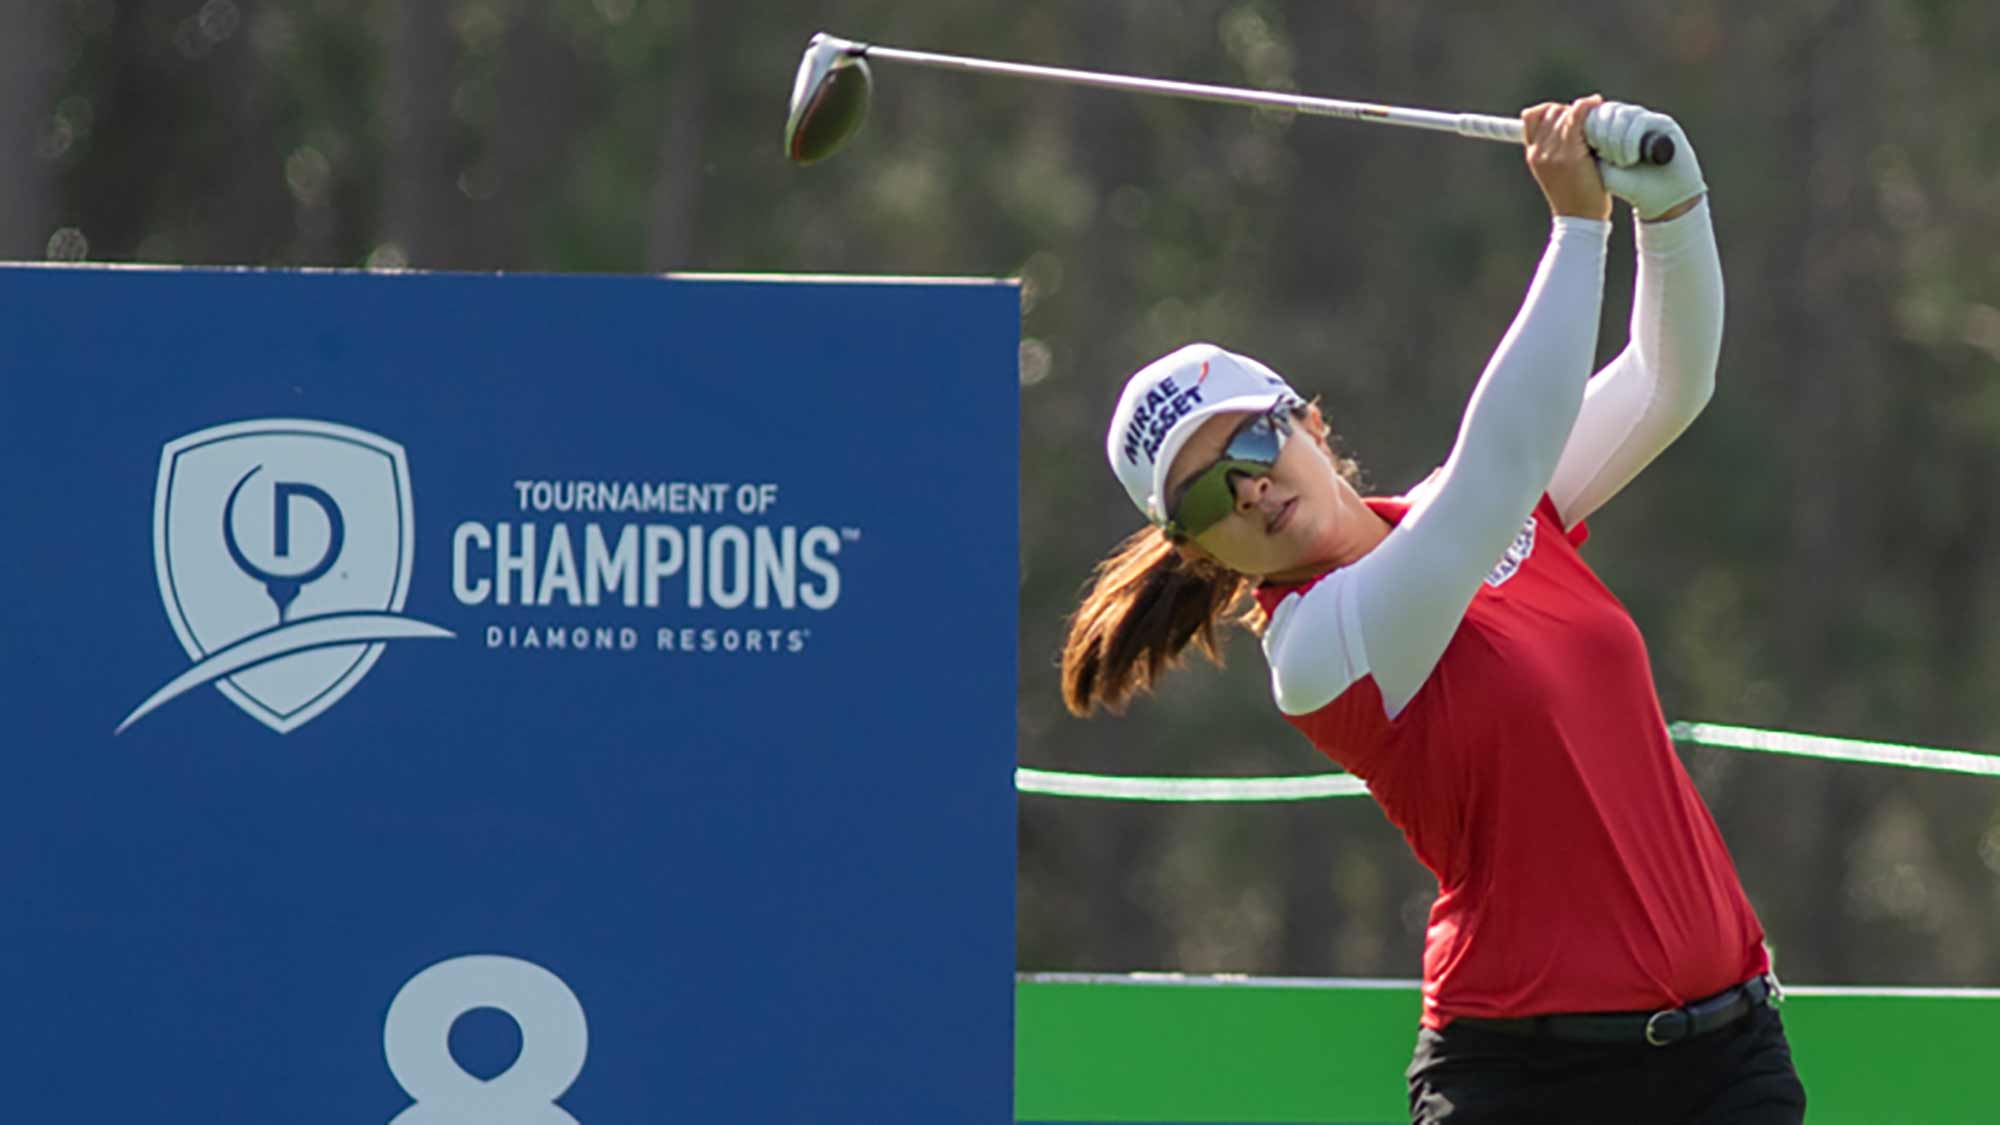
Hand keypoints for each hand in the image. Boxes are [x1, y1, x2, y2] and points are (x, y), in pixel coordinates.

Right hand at [1522, 95, 1611, 220]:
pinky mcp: (1570, 153)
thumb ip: (1558, 150)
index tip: (1568, 117)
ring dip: (1582, 112)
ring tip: (1596, 122)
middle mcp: (1539, 151)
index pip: (1532, 116)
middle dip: (1569, 111)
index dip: (1551, 111)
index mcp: (1533, 155)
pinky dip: (1586, 107)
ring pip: (1565, 113)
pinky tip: (1595, 105)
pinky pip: (1577, 117)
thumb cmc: (1576, 197)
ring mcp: (1554, 152)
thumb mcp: (1559, 173)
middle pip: (1551, 112)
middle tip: (1587, 121)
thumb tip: (1575, 126)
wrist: (1579, 220)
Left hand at [1591, 102, 1706, 219]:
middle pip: (1605, 110)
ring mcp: (1646, 119)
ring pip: (1621, 114)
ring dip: (1614, 140)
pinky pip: (1639, 121)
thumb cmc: (1629, 186)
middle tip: (1603, 158)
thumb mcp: (1600, 168)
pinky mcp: (1664, 123)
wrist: (1661, 199)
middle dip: (1599, 134)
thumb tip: (1570, 130)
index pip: (1592, 114)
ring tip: (1620, 163)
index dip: (1586, 128)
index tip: (1587, 152)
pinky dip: (1630, 140)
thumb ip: (1586, 148)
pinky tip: (1630, 159)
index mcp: (1611, 127)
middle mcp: (1628, 119)